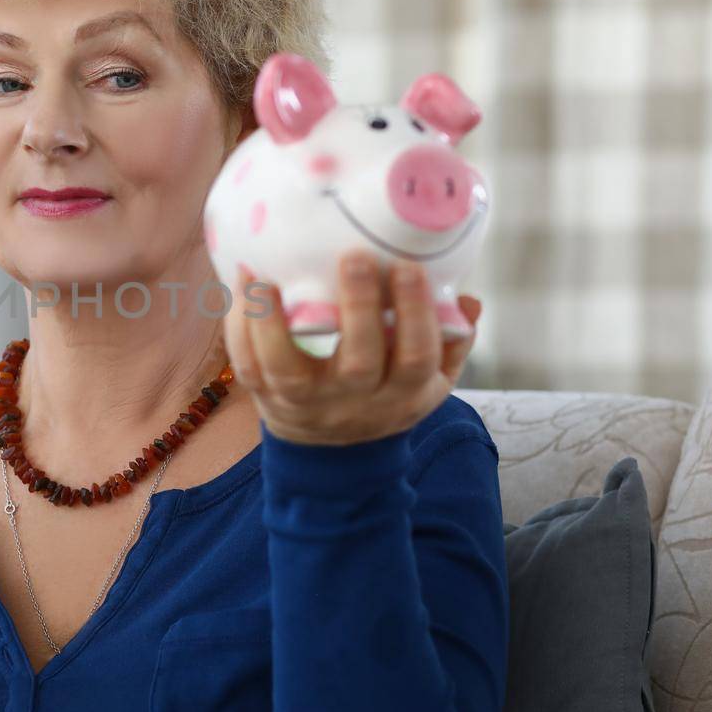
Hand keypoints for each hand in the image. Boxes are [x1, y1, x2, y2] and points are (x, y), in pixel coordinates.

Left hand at [224, 249, 481, 446]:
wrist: (333, 455)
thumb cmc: (386, 394)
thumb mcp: (429, 381)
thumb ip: (452, 341)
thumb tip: (469, 299)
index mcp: (401, 393)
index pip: (416, 358)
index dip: (415, 315)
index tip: (408, 267)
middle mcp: (353, 401)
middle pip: (358, 362)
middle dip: (359, 308)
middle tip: (355, 256)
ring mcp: (306, 402)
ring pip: (288, 369)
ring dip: (276, 321)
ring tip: (272, 275)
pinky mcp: (266, 396)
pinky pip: (249, 366)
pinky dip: (242, 326)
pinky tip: (246, 282)